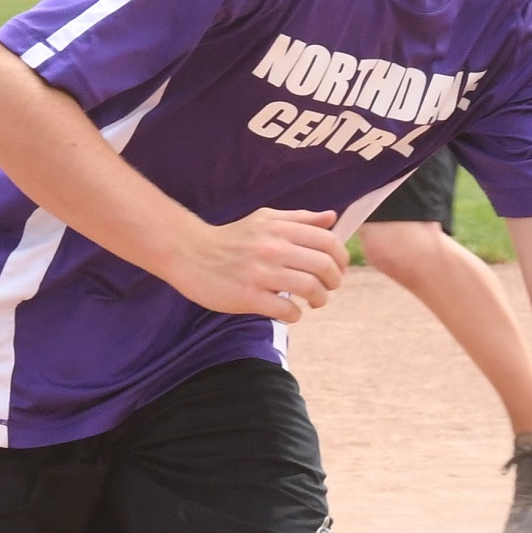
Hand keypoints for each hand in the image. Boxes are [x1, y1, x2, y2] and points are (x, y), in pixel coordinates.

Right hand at [169, 208, 348, 322]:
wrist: (190, 252)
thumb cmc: (232, 237)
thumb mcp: (266, 219)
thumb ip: (300, 219)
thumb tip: (332, 218)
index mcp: (281, 228)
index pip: (328, 241)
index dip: (341, 258)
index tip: (338, 268)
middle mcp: (274, 248)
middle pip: (324, 266)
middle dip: (334, 280)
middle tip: (329, 287)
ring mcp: (261, 273)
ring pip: (309, 288)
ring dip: (320, 299)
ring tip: (314, 301)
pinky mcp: (248, 296)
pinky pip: (286, 309)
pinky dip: (296, 314)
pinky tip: (291, 311)